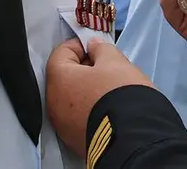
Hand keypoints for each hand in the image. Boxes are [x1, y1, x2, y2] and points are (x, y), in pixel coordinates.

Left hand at [46, 38, 152, 157]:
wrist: (132, 137)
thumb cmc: (119, 93)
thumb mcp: (115, 61)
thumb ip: (101, 49)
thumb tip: (93, 47)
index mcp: (58, 79)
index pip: (61, 52)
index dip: (80, 45)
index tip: (97, 47)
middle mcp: (53, 103)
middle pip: (65, 77)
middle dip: (84, 69)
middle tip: (107, 67)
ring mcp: (63, 125)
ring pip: (71, 99)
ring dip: (86, 90)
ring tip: (110, 88)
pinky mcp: (75, 140)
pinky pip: (78, 117)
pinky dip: (89, 109)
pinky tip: (108, 107)